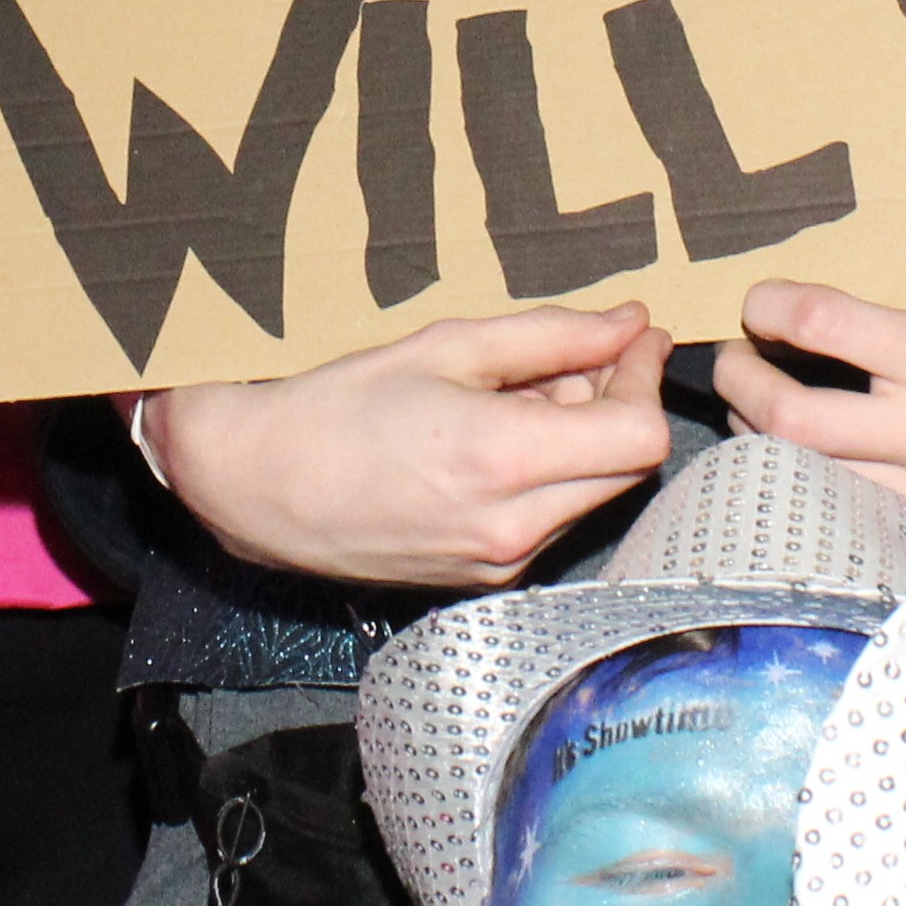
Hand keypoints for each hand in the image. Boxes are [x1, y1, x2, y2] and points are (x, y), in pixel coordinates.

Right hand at [141, 306, 671, 587]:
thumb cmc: (340, 405)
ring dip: (582, 442)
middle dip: (618, 406)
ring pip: (592, 496)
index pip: (641, 436)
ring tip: (520, 397)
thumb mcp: (445, 346)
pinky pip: (551, 520)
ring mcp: (500, 563)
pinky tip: (497, 441)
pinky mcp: (486, 580)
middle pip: (628, 469)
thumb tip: (628, 325)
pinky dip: (547, 476)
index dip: (646, 379)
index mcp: (503, 460)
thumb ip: (551, 336)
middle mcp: (513, 526)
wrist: (259, 485)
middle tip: (578, 358)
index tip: (631, 339)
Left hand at [714, 286, 905, 533]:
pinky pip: (846, 511)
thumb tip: (797, 296)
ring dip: (762, 435)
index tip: (757, 301)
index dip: (769, 306)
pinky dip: (811, 479)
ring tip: (759, 404)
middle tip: (737, 357)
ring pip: (805, 475)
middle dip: (741, 380)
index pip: (822, 324)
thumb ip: (893, 306)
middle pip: (790, 417)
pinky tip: (804, 454)